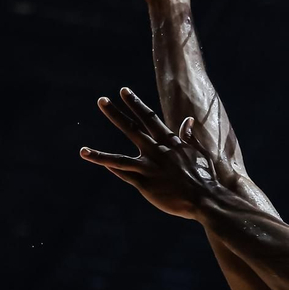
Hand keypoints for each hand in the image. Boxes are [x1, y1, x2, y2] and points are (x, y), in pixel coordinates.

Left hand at [81, 87, 223, 219]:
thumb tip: (188, 120)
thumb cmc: (205, 176)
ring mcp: (149, 168)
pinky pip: (125, 176)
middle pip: (131, 129)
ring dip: (99, 154)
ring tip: (82, 150)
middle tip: (101, 100)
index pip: (148, 118)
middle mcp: (156, 151)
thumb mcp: (199, 152)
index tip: (124, 91)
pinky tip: (99, 166)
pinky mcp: (145, 185)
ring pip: (118, 159)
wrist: (205, 198)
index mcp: (170, 142)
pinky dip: (112, 171)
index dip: (135, 104)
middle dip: (115, 114)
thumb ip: (189, 137)